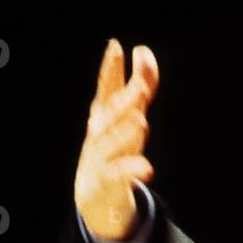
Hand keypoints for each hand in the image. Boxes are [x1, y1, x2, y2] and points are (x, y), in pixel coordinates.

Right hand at [73, 39, 159, 240]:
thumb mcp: (125, 116)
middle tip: (140, 88)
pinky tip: (147, 169)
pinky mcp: (105, 182)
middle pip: (111, 115)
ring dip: (124, 133)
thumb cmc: (113, 147)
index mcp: (103, 115)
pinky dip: (131, 170)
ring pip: (111, 144)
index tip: (115, 47)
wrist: (95, 195)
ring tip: (140, 122)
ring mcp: (99, 157)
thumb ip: (139, 85)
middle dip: (124, 101)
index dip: (110, 69)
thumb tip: (144, 52)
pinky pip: (118, 175)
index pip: (106, 89)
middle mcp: (99, 133)